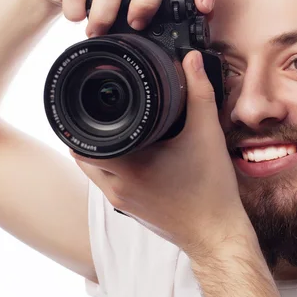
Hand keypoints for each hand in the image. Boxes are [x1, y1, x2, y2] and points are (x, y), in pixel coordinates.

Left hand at [70, 50, 256, 261]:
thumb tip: (191, 60)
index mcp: (128, 168)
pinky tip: (128, 153)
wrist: (216, 236)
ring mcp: (120, 202)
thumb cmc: (211, 190)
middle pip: (83, 156)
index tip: (87, 104)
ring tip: (113, 129)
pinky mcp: (128, 210)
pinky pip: (106, 184)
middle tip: (100, 112)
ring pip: (93, 171)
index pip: (82, 143)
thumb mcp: (207, 135)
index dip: (80, 121)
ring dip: (97, 151)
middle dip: (88, 133)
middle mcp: (116, 188)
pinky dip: (109, 167)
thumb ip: (199, 93)